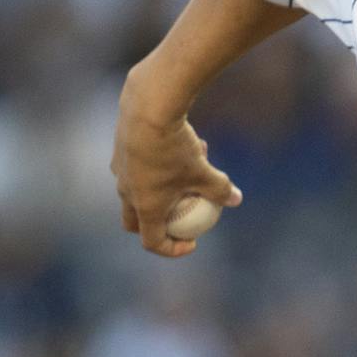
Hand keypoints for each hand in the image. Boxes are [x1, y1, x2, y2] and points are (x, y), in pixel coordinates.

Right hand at [111, 95, 241, 257]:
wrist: (147, 107)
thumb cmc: (176, 147)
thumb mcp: (204, 172)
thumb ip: (220, 189)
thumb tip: (236, 200)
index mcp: (145, 207)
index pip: (152, 242)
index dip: (172, 249)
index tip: (192, 242)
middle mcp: (126, 192)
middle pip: (136, 222)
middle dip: (156, 225)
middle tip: (179, 219)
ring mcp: (119, 171)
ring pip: (139, 189)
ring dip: (164, 189)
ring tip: (193, 169)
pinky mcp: (119, 150)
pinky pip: (138, 166)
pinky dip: (158, 166)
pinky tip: (183, 145)